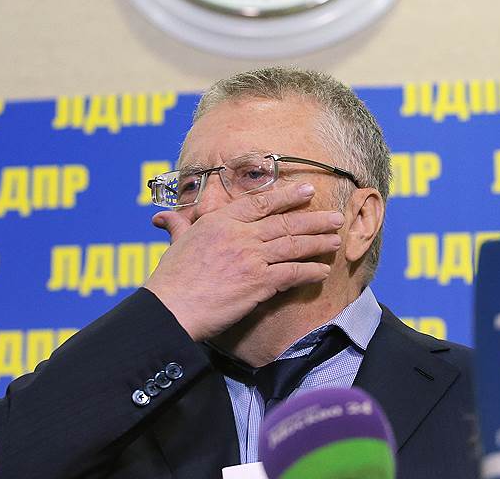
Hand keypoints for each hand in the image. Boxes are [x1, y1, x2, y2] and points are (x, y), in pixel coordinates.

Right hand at [144, 183, 344, 341]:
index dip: (287, 196)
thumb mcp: (175, 244)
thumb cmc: (170, 278)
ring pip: (293, 245)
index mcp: (220, 221)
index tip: (307, 191)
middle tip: (335, 217)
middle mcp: (240, 235)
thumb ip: (177, 226)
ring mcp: (251, 257)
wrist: (171, 307)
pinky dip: (310, 271)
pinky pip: (292, 273)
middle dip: (314, 219)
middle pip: (285, 222)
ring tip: (336, 241)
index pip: (260, 202)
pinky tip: (322, 272)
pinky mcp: (259, 282)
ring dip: (318, 243)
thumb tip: (162, 218)